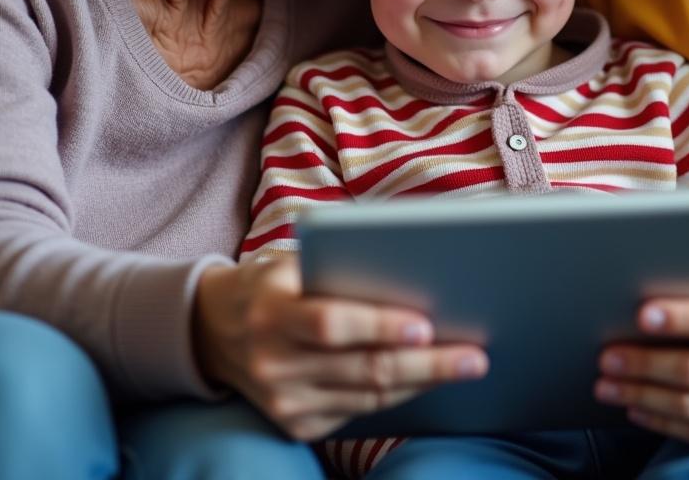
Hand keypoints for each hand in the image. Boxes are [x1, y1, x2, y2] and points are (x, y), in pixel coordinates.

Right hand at [193, 258, 488, 440]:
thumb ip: (340, 266)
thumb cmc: (274, 283)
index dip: (379, 327)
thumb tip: (416, 271)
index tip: (426, 326)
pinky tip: (429, 380)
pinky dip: (398, 396)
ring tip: (465, 366)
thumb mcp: (292, 262)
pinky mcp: (295, 425)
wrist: (214, 330)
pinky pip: (359, 413)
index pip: (330, 324)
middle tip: (474, 356)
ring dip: (422, 382)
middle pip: (361, 368)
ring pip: (368, 397)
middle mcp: (273, 363)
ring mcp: (283, 401)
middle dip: (425, 364)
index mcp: (272, 312)